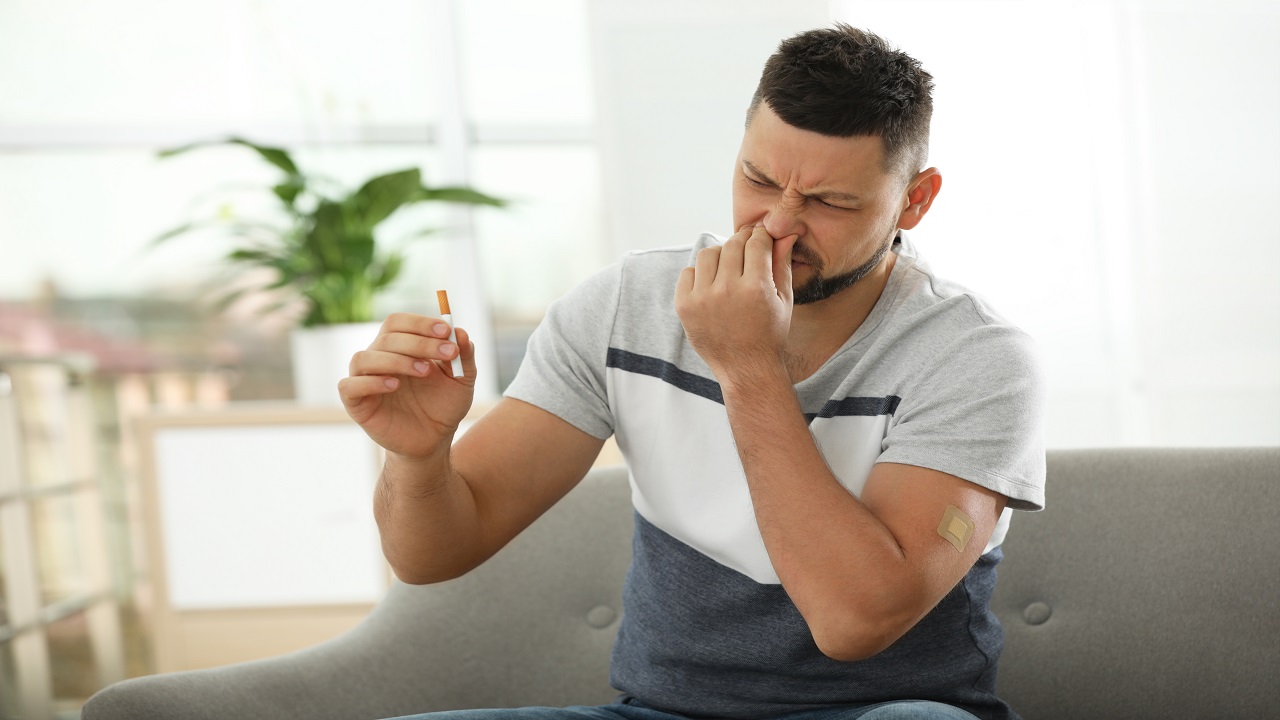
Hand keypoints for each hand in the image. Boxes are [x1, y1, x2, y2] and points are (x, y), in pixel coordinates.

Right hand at [338, 312, 476, 458]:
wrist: (434, 440)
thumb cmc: (443, 406)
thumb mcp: (462, 380)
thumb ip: (463, 356)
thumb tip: (460, 332)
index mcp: (399, 347)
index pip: (399, 323)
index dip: (420, 323)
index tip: (445, 330)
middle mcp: (378, 358)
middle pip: (387, 337)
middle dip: (420, 342)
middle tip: (448, 353)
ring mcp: (364, 380)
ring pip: (364, 358)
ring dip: (397, 360)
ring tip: (425, 371)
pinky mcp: (356, 403)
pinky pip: (349, 386)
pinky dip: (371, 382)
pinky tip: (394, 385)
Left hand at [674, 225, 797, 380]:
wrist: (745, 368)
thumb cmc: (769, 333)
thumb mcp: (784, 299)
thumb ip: (782, 263)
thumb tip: (786, 233)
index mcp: (755, 288)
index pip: (756, 242)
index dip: (761, 236)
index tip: (761, 239)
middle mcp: (727, 290)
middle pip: (732, 244)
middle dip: (743, 242)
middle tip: (747, 250)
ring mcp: (702, 298)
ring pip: (709, 254)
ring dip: (721, 255)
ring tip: (729, 268)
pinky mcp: (684, 306)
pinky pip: (688, 272)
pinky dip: (700, 274)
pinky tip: (712, 285)